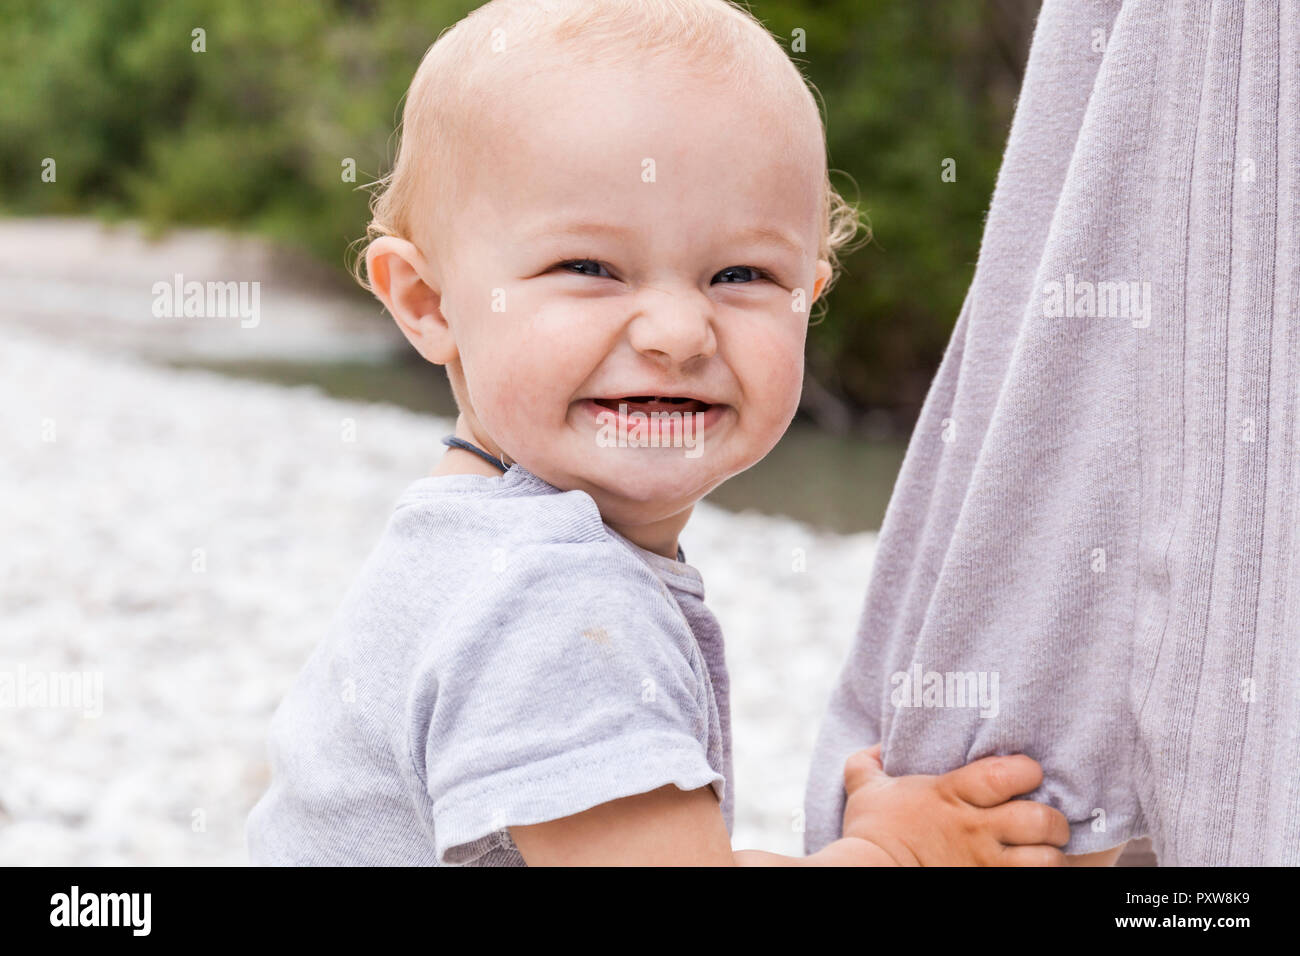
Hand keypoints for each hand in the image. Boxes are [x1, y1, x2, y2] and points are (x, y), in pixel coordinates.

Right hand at [839, 745, 1069, 865]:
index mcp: (951, 794)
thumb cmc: (870, 832)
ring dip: (1050, 855)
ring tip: (1044, 852)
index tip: (1027, 774)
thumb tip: (877, 747)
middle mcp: (974, 829)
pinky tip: (1030, 870)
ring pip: (1044, 860)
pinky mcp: (986, 884)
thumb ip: (868, 762)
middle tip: (1046, 820)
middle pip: (1039, 819)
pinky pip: (1030, 882)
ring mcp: (982, 864)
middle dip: (1053, 820)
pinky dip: (1037, 875)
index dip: (1028, 770)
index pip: (1007, 774)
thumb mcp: (864, 788)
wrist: (865, 873)